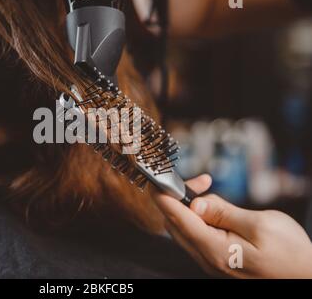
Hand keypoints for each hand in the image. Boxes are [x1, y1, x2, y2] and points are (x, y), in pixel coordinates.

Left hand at [153, 175, 311, 277]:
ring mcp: (211, 262)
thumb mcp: (261, 225)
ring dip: (189, 207)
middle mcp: (207, 259)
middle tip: (202, 181)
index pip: (176, 218)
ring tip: (208, 190)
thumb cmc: (292, 254)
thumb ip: (224, 212)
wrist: (308, 278)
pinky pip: (196, 236)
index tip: (160, 178)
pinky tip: (213, 209)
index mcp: (215, 250)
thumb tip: (195, 203)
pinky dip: (198, 218)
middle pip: (175, 223)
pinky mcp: (218, 260)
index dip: (164, 195)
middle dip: (180, 197)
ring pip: (184, 229)